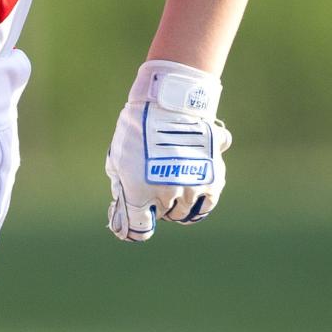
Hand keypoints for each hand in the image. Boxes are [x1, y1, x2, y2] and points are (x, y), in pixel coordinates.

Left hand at [105, 61, 230, 242]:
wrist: (170, 101)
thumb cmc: (137, 128)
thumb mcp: (118, 158)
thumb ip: (122, 188)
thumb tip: (124, 210)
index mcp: (139, 192)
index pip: (140, 229)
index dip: (133, 227)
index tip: (131, 221)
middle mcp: (166, 194)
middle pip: (163, 216)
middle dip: (155, 206)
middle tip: (152, 190)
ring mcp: (191, 188)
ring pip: (184, 213)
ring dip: (176, 204)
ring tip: (171, 187)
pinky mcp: (212, 179)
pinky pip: (206, 204)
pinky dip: (197, 202)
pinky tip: (190, 190)